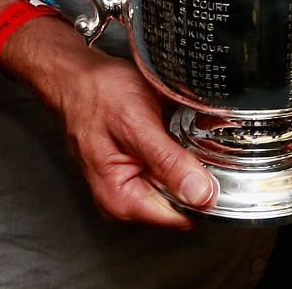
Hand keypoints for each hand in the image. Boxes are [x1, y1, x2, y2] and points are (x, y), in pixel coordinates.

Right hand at [11, 21, 216, 226]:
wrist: (78, 75)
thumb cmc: (96, 95)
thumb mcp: (136, 124)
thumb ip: (168, 162)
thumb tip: (201, 193)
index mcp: (122, 199)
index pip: (179, 216)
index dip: (204, 194)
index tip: (213, 166)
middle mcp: (126, 198)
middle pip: (183, 200)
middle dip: (196, 171)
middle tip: (189, 136)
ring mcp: (134, 183)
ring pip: (181, 181)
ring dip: (189, 157)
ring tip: (177, 128)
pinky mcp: (140, 168)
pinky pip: (173, 166)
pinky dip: (180, 148)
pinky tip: (173, 129)